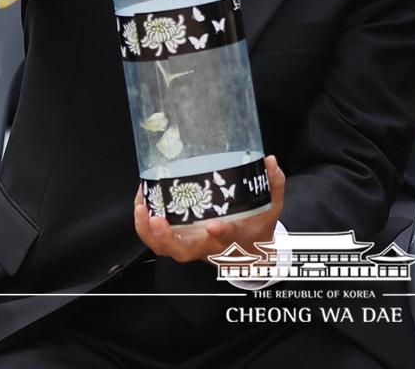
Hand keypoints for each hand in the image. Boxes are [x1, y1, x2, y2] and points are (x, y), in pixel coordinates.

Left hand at [133, 154, 285, 261]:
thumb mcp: (271, 208)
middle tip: (157, 219)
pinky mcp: (179, 240)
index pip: (225, 238)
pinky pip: (157, 239)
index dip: (220, 232)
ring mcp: (190, 245)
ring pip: (164, 248)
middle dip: (166, 238)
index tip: (215, 225)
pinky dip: (145, 226)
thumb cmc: (257, 229)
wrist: (249, 254)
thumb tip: (270, 161)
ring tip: (141, 207)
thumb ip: (273, 184)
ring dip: (148, 232)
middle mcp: (206, 246)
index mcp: (231, 239)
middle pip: (182, 251)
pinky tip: (142, 202)